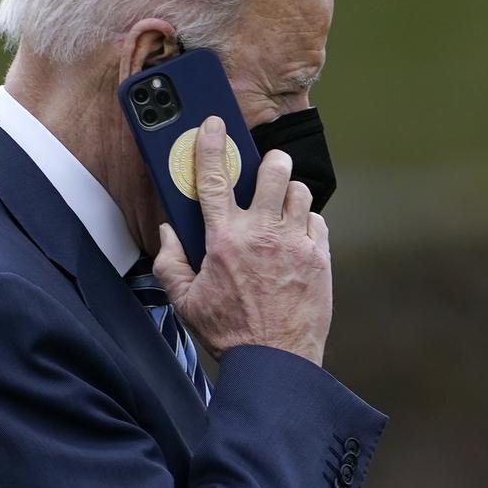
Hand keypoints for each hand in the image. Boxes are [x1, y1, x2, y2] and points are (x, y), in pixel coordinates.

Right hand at [153, 116, 331, 365]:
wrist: (276, 362)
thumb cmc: (230, 332)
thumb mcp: (185, 301)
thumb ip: (170, 262)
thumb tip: (168, 233)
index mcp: (225, 239)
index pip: (214, 179)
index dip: (212, 146)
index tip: (215, 124)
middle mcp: (263, 234)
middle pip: (275, 170)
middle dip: (271, 163)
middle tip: (266, 172)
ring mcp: (295, 244)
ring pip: (301, 192)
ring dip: (290, 196)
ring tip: (280, 213)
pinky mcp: (319, 258)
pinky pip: (317, 222)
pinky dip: (306, 225)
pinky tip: (295, 242)